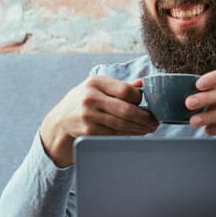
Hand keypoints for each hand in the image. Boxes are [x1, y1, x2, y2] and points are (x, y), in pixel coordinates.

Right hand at [40, 76, 158, 167]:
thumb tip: (143, 83)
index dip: (139, 98)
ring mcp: (88, 115)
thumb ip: (119, 86)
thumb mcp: (97, 87)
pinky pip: (114, 134)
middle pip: (126, 109)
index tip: (147, 103)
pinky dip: (129, 134)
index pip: (125, 90)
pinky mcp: (88, 131)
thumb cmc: (84, 101)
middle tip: (155, 122)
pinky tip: (137, 133)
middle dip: (144, 117)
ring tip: (150, 128)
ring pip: (122, 124)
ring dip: (140, 128)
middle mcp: (90, 97)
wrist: (59, 121)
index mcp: (95, 82)